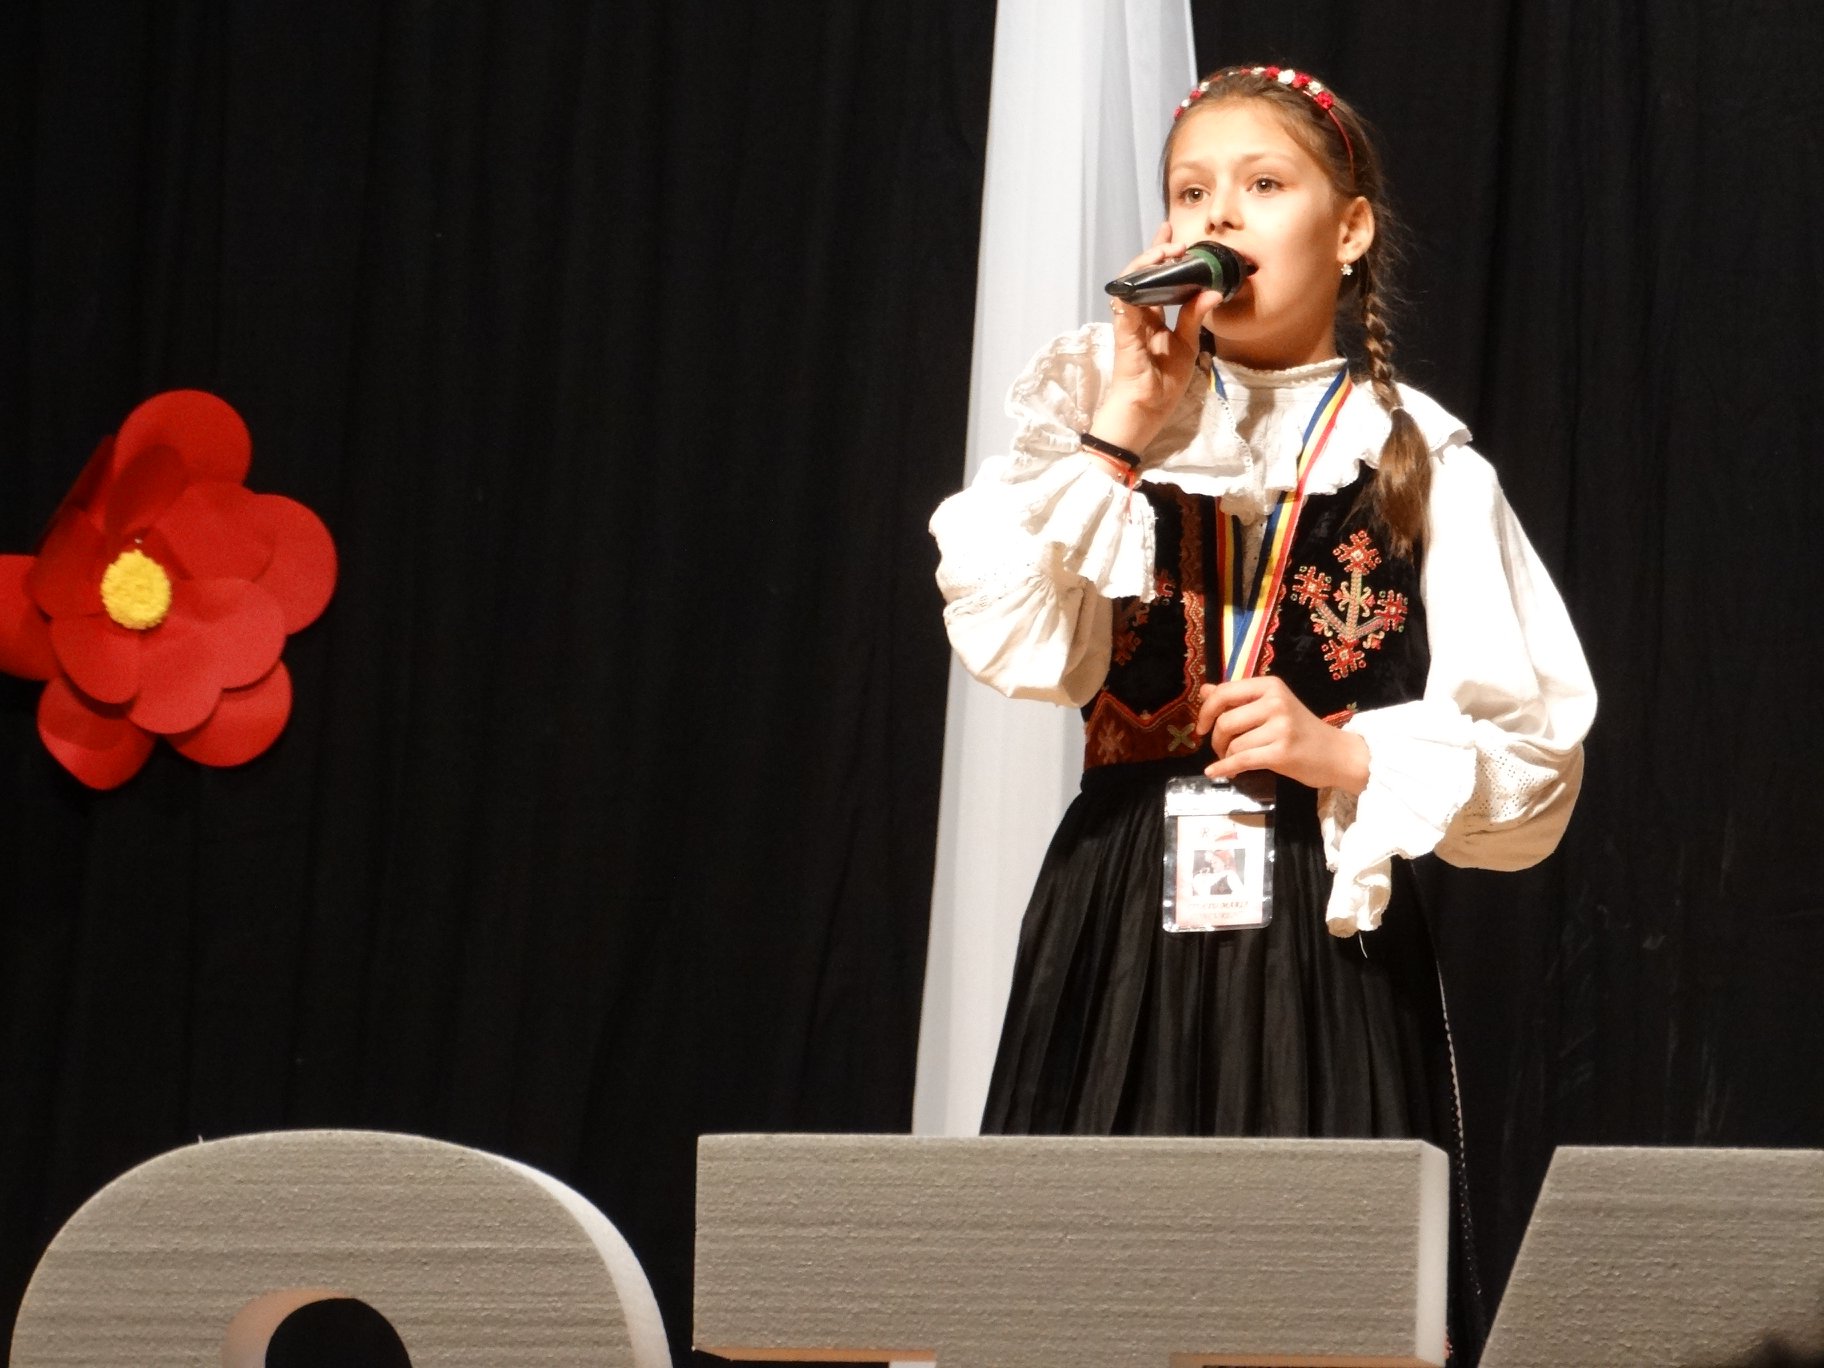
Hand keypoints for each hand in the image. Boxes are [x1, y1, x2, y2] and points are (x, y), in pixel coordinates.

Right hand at [1088, 223, 1222, 455]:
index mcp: (1152, 319)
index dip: (1161, 255)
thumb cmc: (1162, 384)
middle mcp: (1138, 316)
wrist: (1145, 411)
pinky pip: (1126, 303)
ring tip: (1167, 251)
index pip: (1155, 280)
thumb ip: (1195, 317)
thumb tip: (1213, 290)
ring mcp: (1129, 323)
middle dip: (1154, 252)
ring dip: (1147, 263)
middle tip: (1173, 239)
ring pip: (1131, 282)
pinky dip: (1137, 285)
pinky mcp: (1125, 332)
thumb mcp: (1187, 345)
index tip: (1173, 234)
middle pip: (1140, 275)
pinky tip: (1152, 272)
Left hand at [1195, 676, 1369, 794]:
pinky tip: (1215, 772)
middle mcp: (1276, 702)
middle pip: (1225, 721)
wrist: (1337, 754)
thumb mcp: (1272, 707)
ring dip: (1226, 756)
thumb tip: (1204, 690)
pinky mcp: (1282, 752)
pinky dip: (1224, 768)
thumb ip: (1238, 699)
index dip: (1206, 711)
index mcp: (1271, 686)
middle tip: (1221, 749)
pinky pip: (1241, 761)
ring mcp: (1280, 727)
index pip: (1224, 692)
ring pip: (1233, 744)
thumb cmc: (1301, 730)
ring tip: (1234, 761)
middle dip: (1216, 740)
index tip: (1201, 727)